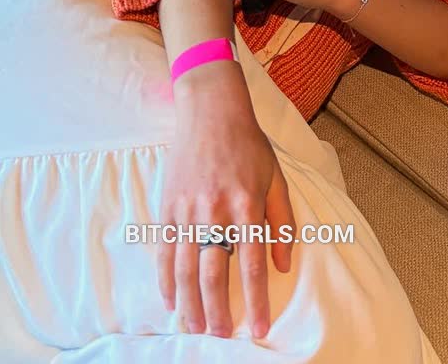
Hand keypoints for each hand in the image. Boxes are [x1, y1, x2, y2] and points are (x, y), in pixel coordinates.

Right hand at [160, 68, 294, 337]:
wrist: (211, 111)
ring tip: (196, 328)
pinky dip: (166, 281)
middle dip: (218, 310)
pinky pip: (164, 252)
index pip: (252, 263)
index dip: (256, 299)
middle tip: (221, 335)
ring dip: (190, 304)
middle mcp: (216, 210)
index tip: (258, 326)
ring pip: (184, 269)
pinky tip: (172, 301)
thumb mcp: (275, 177)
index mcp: (247, 204)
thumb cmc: (249, 145)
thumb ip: (282, 221)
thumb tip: (283, 265)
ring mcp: (188, 210)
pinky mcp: (168, 207)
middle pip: (214, 273)